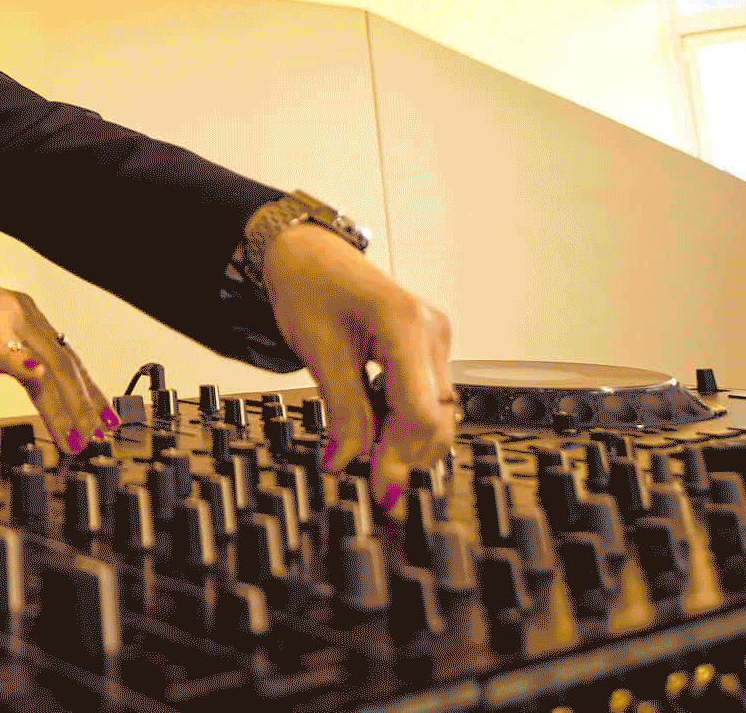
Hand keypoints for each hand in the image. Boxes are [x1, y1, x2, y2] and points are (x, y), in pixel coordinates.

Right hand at [0, 260, 115, 456]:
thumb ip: (12, 351)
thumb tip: (36, 376)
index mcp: (24, 314)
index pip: (67, 357)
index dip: (88, 389)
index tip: (105, 416)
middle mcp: (18, 314)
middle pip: (64, 364)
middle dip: (85, 405)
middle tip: (100, 436)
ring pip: (43, 365)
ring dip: (64, 403)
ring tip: (77, 434)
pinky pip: (1, 350)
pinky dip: (21, 365)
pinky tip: (36, 379)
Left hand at [258, 220, 456, 516]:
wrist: (308, 254)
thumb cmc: (308, 286)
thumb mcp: (316, 350)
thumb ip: (340, 409)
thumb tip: (347, 461)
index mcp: (405, 322)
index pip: (421, 412)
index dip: (403, 459)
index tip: (383, 491)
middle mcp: (431, 330)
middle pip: (437, 418)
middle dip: (407, 457)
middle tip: (375, 489)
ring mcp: (435, 338)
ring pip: (437, 413)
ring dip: (406, 442)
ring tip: (367, 457)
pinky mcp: (429, 347)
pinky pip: (427, 398)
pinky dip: (404, 421)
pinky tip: (374, 428)